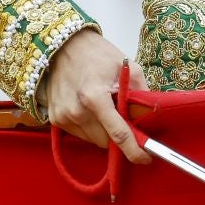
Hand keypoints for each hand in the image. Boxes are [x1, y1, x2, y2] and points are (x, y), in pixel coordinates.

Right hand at [41, 27, 151, 162]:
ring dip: (104, 132)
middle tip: (125, 121)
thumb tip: (149, 120)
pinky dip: (91, 128)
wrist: (63, 45)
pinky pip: (81, 134)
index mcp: (94, 97)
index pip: (119, 135)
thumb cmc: (97, 54)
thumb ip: (140, 95)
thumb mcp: (128, 67)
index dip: (135, 150)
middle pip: (106, 142)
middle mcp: (76, 111)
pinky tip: (91, 110)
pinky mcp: (55, 119)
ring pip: (94, 140)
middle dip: (119, 137)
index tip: (146, 158)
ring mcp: (63, 117)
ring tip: (106, 110)